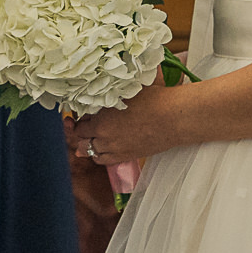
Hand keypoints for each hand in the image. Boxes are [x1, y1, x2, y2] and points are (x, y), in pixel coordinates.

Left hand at [69, 83, 190, 164]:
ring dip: (88, 144)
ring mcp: (114, 149)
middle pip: (81, 139)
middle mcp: (104, 137)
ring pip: (89, 152)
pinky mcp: (126, 157)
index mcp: (101, 119)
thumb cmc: (152, 99)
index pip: (79, 123)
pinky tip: (102, 148)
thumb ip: (107, 96)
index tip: (84, 112)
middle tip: (86, 123)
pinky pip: (103, 160)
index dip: (79, 117)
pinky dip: (98, 155)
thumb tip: (97, 98)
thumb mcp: (125, 91)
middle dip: (81, 131)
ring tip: (93, 136)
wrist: (173, 117)